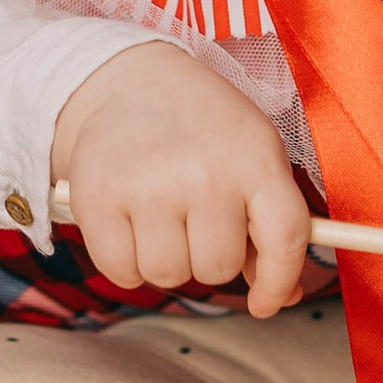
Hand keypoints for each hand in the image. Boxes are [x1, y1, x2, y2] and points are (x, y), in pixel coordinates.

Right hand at [51, 40, 312, 320]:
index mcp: (255, 158)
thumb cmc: (202, 127)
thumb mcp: (250, 155)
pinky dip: (125, 261)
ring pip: (168, 275)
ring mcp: (149, 185)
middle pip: (217, 268)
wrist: (128, 79)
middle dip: (206, 257)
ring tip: (159, 214)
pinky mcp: (98, 197)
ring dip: (165, 259)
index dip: (278, 282)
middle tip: (192, 218)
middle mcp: (205, 172)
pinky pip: (122, 272)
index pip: (284, 240)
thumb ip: (270, 224)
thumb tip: (280, 296)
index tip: (263, 303)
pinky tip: (128, 221)